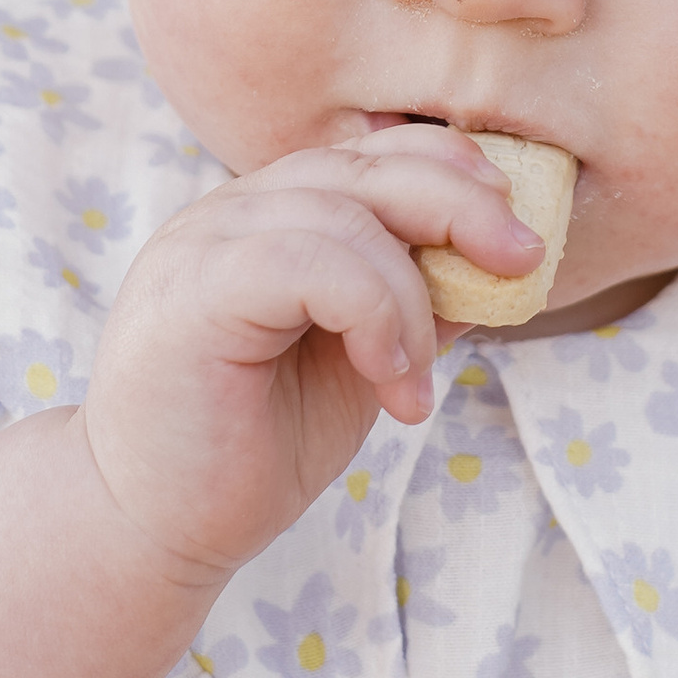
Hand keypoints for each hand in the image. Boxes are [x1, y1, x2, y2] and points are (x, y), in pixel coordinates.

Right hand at [80, 131, 538, 583]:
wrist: (152, 525)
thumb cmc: (254, 445)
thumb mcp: (360, 362)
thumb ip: (414, 303)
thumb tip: (503, 265)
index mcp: (269, 214)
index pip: (373, 152)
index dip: (453, 171)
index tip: (518, 230)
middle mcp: (232, 210)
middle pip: (366, 165)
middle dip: (462, 205)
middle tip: (525, 263)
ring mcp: (202, 241)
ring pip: (343, 212)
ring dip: (412, 295)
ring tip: (417, 378)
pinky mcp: (188, 290)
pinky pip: (305, 261)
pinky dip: (373, 313)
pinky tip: (390, 380)